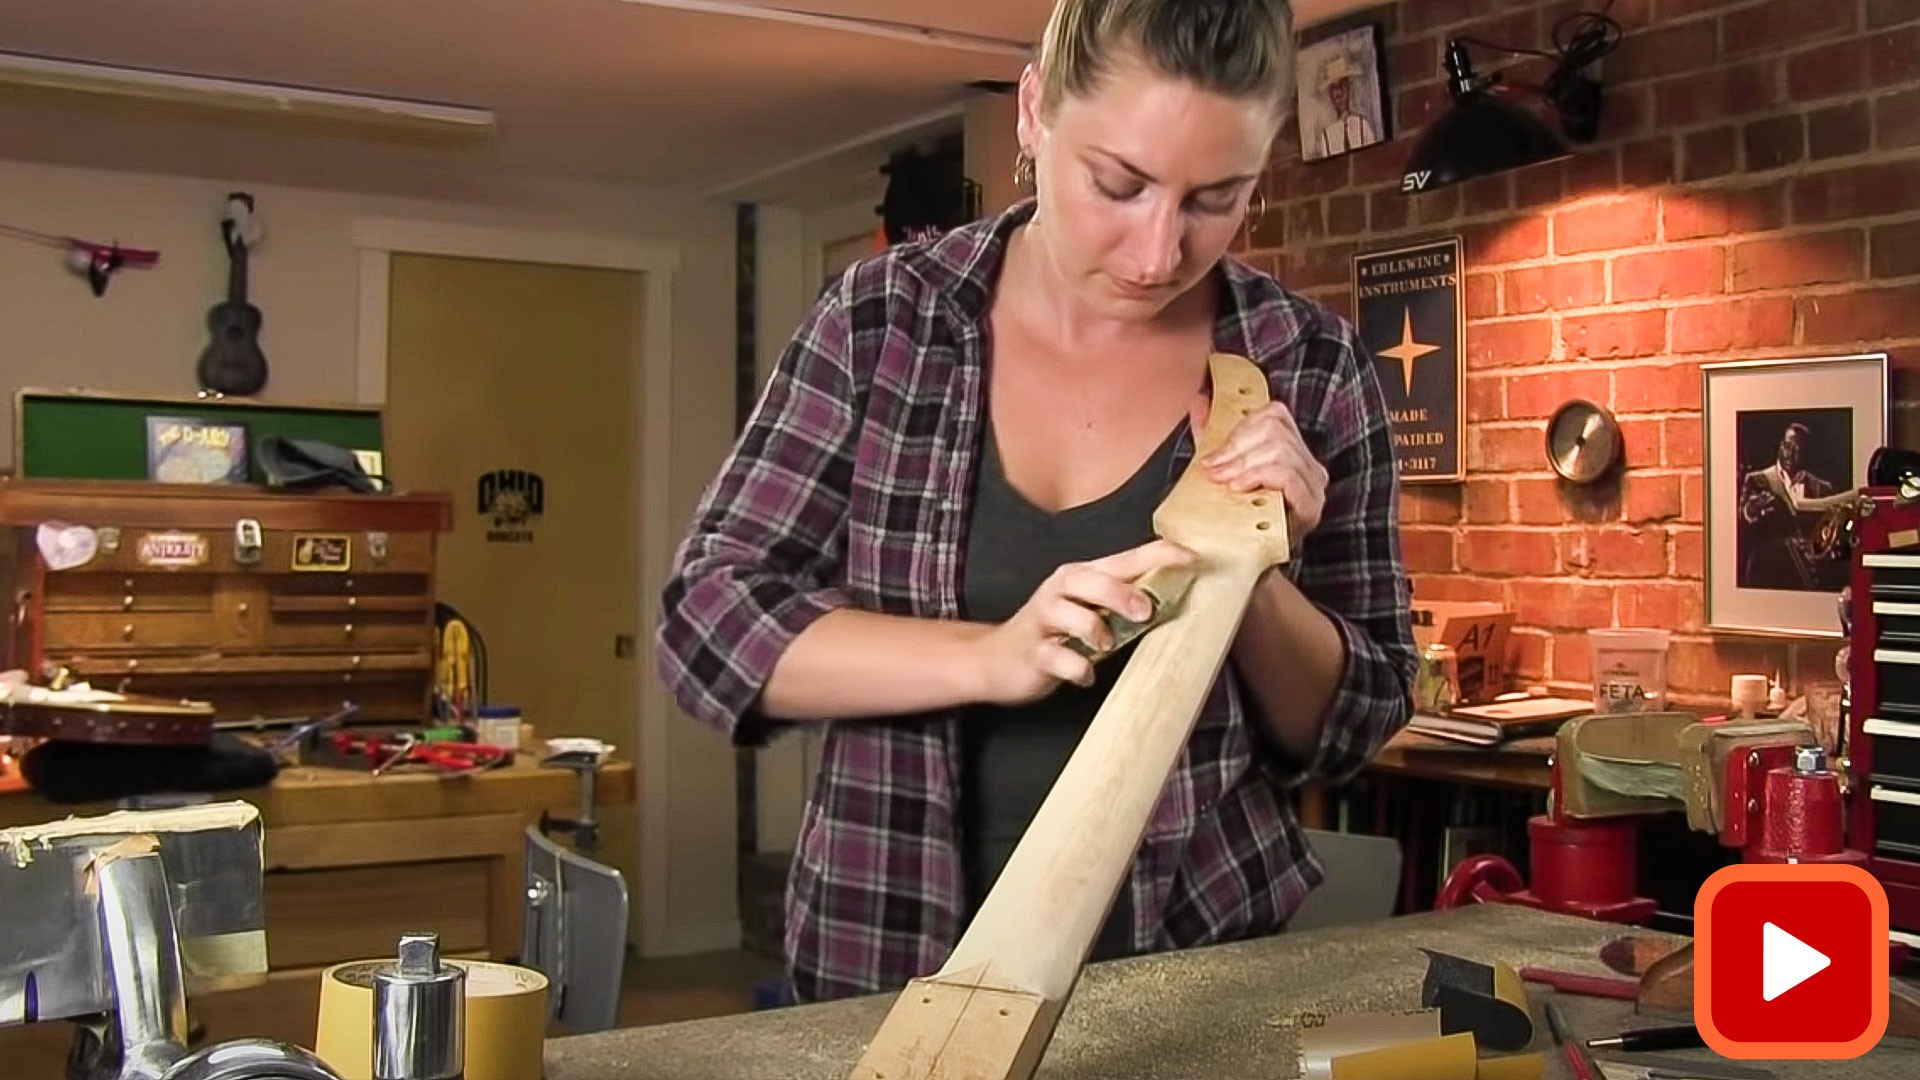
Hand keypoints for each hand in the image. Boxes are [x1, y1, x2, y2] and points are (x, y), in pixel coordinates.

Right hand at [968, 539, 1195, 705]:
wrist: (996, 660)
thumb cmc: (1054, 634)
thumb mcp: (1090, 612)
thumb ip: (1124, 603)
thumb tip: (1174, 600)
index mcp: (1081, 577)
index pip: (1124, 558)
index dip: (1157, 554)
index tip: (1190, 557)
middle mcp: (1059, 592)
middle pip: (1089, 579)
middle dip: (1120, 593)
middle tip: (1146, 613)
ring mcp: (1043, 621)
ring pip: (1068, 614)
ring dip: (1094, 630)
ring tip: (1105, 646)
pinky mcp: (1033, 652)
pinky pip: (1057, 658)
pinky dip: (1076, 668)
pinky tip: (1084, 674)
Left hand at [1196, 400, 1328, 537]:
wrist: (1243, 563)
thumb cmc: (1236, 518)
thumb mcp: (1222, 469)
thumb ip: (1213, 435)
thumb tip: (1198, 401)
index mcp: (1292, 449)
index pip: (1275, 415)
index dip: (1240, 429)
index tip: (1213, 455)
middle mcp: (1308, 464)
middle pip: (1276, 431)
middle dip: (1237, 448)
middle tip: (1213, 470)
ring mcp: (1313, 486)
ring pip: (1281, 451)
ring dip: (1244, 464)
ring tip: (1224, 482)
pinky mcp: (1311, 507)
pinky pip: (1288, 476)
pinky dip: (1259, 477)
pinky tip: (1240, 489)